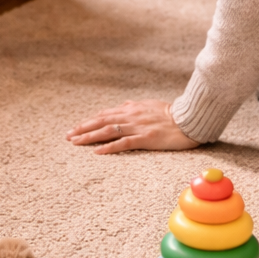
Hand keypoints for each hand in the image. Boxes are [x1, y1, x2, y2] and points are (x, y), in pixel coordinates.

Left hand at [66, 99, 200, 153]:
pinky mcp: (146, 138)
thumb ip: (135, 106)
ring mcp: (137, 127)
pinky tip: (97, 152)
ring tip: (76, 143)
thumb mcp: (150, 105)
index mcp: (132, 108)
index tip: (76, 128)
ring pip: (108, 130)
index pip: (105, 114)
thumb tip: (123, 105)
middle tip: (68, 136)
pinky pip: (123, 142)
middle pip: (101, 121)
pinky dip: (109, 147)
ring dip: (90, 136)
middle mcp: (131, 115)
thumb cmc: (173, 114)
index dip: (89, 121)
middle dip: (83, 128)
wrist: (190, 119)